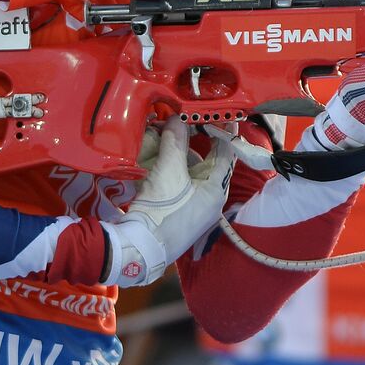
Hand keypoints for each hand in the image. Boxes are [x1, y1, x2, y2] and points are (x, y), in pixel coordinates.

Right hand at [101, 121, 234, 286]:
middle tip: (183, 122)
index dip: (223, 132)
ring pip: (189, 173)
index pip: (226, 154)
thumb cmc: (161, 212)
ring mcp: (193, 208)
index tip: (220, 115)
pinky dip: (169, 170)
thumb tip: (177, 118)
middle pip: (206, 162)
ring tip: (163, 137)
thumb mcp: (169, 171)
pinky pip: (178, 184)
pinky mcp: (177, 213)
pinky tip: (155, 159)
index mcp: (216, 190)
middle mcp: (209, 200)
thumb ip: (175, 142)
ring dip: (177, 155)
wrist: (138, 250)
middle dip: (193, 142)